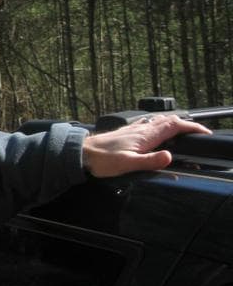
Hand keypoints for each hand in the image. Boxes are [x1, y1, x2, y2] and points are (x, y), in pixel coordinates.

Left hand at [82, 114, 211, 177]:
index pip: (174, 126)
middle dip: (186, 125)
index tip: (203, 133)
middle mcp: (141, 130)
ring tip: (183, 132)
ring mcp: (134, 129)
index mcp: (145, 136)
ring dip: (174, 124)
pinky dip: (160, 126)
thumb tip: (169, 158)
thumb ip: (150, 161)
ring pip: (159, 122)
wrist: (82, 153)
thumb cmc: (102, 160)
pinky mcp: (127, 132)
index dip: (192, 127)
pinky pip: (149, 125)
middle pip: (169, 121)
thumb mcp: (128, 164)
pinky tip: (157, 132)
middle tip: (197, 134)